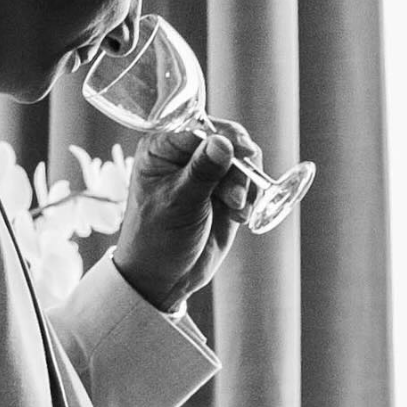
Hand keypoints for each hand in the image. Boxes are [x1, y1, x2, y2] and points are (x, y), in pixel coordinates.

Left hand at [111, 119, 260, 310]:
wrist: (164, 278)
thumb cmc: (157, 239)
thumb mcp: (179, 203)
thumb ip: (203, 172)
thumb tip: (223, 142)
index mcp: (161, 148)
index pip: (200, 128)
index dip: (225, 138)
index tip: (244, 153)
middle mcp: (183, 155)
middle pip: (226, 141)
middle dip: (238, 168)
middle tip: (237, 196)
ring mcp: (204, 174)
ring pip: (241, 162)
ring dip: (244, 186)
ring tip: (236, 211)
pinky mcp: (222, 193)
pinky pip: (247, 183)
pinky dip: (249, 198)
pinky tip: (238, 217)